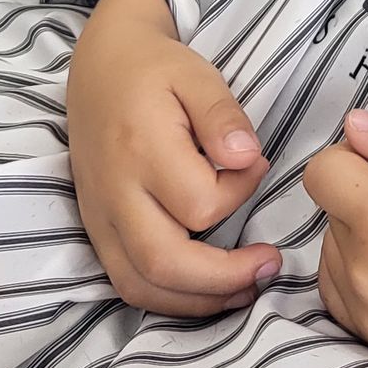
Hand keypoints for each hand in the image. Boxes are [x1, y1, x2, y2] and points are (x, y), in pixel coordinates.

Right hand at [66, 0, 282, 317]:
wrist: (99, 67)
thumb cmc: (155, 70)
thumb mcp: (196, 75)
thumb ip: (222, 116)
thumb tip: (248, 160)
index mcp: (141, 150)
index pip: (199, 204)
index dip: (239, 195)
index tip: (257, 167)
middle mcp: (114, 192)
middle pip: (164, 261)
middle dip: (224, 278)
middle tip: (270, 265)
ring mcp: (100, 217)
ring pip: (140, 285)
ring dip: (197, 300)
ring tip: (246, 289)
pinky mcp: (96, 230)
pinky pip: (127, 283)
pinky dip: (168, 299)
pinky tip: (207, 291)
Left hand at [303, 111, 367, 367]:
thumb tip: (352, 126)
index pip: (321, 171)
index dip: (354, 157)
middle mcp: (358, 269)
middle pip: (331, 209)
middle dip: (364, 196)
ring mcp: (362, 308)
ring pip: (332, 248)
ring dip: (359, 237)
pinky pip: (339, 288)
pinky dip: (359, 274)